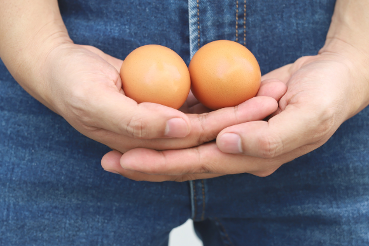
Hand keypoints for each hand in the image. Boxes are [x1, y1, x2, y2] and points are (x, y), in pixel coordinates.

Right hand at [42, 44, 284, 154]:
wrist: (59, 69)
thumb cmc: (71, 83)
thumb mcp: (93, 100)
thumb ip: (135, 121)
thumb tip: (178, 129)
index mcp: (141, 148)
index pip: (191, 144)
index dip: (225, 129)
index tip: (257, 110)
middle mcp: (155, 142)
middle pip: (207, 135)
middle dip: (242, 119)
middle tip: (273, 98)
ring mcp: (159, 125)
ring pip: (205, 120)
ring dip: (236, 108)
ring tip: (268, 92)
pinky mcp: (161, 106)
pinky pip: (194, 103)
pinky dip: (216, 97)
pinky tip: (241, 88)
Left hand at [101, 40, 368, 180]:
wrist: (334, 78)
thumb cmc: (326, 95)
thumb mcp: (309, 115)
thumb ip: (270, 137)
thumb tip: (227, 144)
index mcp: (256, 157)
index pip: (202, 165)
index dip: (165, 165)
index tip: (129, 162)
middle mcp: (240, 154)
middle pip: (186, 163)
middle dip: (147, 165)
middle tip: (110, 162)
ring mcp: (233, 138)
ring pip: (185, 148)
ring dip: (152, 150)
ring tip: (118, 150)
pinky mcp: (230, 120)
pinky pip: (195, 127)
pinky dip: (170, 130)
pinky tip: (146, 128)